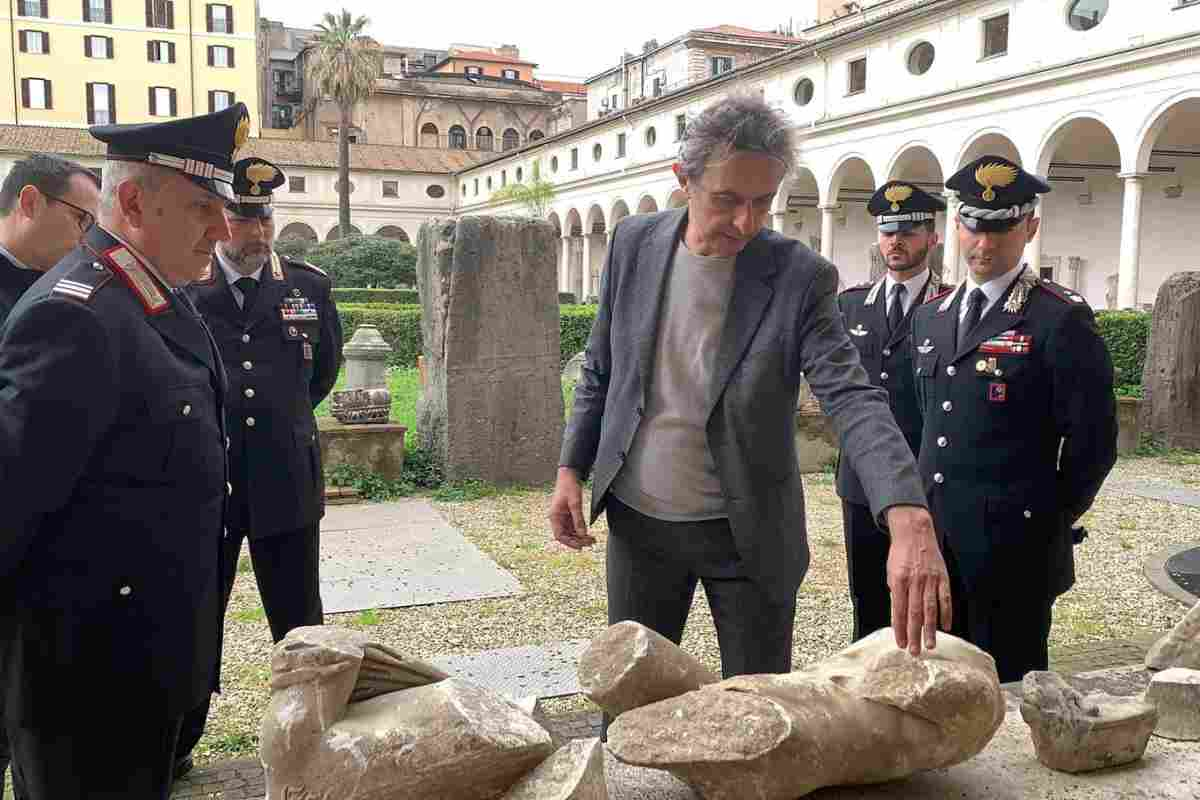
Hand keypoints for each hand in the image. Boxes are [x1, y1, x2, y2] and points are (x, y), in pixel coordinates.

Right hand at [548, 467, 595, 549]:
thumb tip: (582, 534)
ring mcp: (563, 517)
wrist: (569, 475)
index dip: (569, 543)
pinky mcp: (568, 515)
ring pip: (570, 533)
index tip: (580, 547)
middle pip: (566, 536)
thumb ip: (578, 519)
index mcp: (554, 516)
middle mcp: (557, 519)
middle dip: (578, 541)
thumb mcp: (575, 503)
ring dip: (580, 537)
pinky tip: (588, 534)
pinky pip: (574, 527)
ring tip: (592, 540)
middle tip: (591, 543)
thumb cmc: (569, 486)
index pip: (559, 536)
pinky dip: (581, 531)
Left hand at [885, 505, 951, 655]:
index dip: (899, 628)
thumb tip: (898, 615)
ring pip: (931, 609)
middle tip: (915, 651)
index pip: (899, 610)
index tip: (900, 643)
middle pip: (915, 613)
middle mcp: (915, 581)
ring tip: (930, 645)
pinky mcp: (942, 577)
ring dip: (930, 629)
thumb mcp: (891, 571)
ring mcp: (930, 580)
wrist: (915, 532)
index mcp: (898, 580)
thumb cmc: (900, 554)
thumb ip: (895, 592)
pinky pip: (945, 599)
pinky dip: (946, 614)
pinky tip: (946, 627)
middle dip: (914, 634)